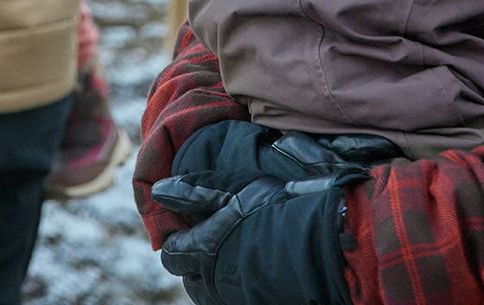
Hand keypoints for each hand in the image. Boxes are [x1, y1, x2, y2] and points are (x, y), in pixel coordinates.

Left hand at [153, 160, 369, 304]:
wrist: (325, 242)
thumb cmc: (275, 209)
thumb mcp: (231, 189)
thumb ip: (193, 191)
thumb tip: (158, 191)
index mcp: (204, 250)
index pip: (172, 254)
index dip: (175, 240)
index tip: (185, 227)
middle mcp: (216, 281)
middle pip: (190, 279)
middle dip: (194, 262)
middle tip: (211, 238)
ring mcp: (240, 296)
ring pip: (213, 292)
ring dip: (215, 275)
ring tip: (232, 252)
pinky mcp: (261, 302)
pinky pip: (238, 298)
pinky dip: (238, 285)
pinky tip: (252, 265)